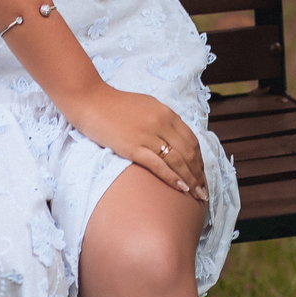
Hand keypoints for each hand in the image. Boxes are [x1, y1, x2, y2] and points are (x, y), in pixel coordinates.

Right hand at [68, 86, 207, 204]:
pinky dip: (172, 178)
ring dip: (191, 179)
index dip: (200, 159)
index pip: (191, 139)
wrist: (91, 101)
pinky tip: (181, 188)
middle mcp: (161, 123)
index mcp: (166, 112)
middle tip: (204, 190)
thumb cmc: (116, 105)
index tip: (202, 173)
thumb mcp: (146, 106)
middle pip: (188, 152)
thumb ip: (162, 120)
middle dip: (199, 173)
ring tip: (198, 195)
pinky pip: (159, 165)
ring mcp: (148, 135)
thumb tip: (174, 138)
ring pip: (177, 161)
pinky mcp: (133, 147)